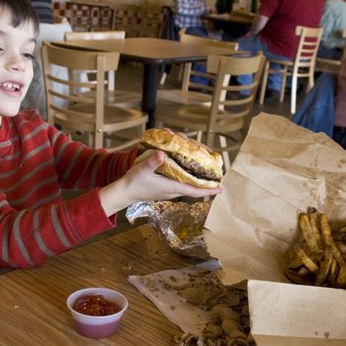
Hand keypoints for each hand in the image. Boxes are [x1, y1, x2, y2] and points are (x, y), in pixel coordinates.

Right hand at [99, 150, 221, 215]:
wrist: (124, 192)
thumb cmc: (133, 183)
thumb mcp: (142, 170)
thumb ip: (152, 162)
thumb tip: (162, 153)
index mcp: (171, 187)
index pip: (195, 190)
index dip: (209, 190)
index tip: (221, 189)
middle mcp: (173, 189)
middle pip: (194, 183)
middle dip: (204, 175)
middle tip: (212, 163)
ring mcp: (170, 188)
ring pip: (188, 180)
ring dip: (195, 170)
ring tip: (199, 157)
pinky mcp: (165, 185)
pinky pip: (180, 179)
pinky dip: (185, 170)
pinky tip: (184, 160)